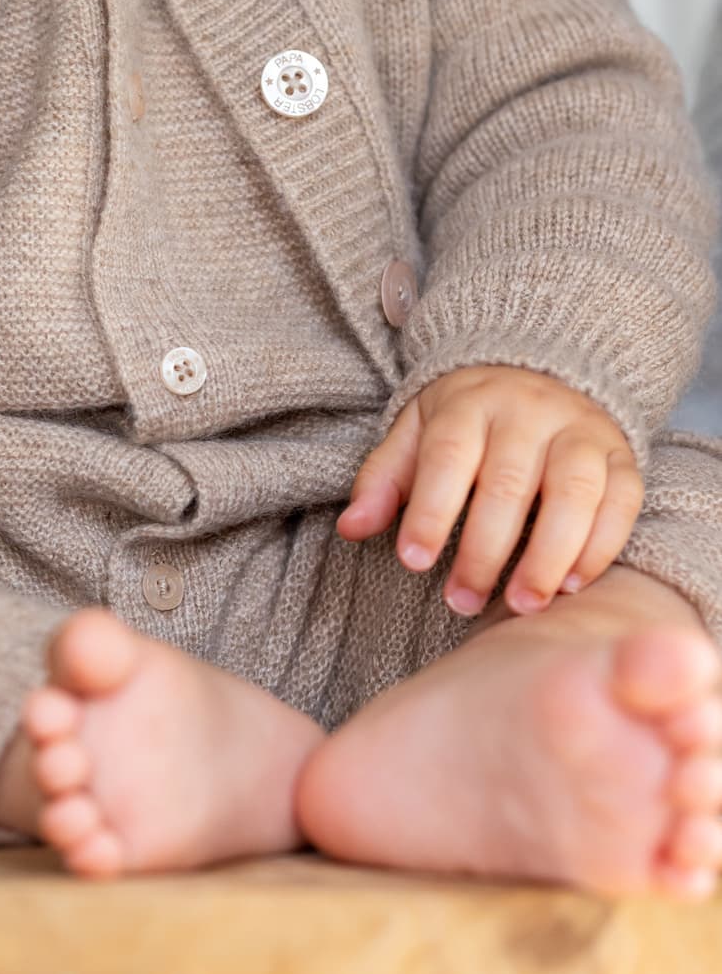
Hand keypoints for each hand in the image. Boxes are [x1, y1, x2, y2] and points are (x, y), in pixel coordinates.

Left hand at [336, 365, 643, 616]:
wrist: (541, 369)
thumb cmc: (468, 419)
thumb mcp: (416, 433)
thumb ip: (384, 479)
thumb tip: (350, 528)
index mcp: (469, 404)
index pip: (447, 457)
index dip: (430, 511)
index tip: (413, 562)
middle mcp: (529, 412)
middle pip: (508, 483)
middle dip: (484, 550)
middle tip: (461, 601)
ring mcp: (581, 431)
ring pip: (572, 493)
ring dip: (548, 556)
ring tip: (522, 604)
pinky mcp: (622, 455)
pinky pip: (621, 501)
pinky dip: (600, 546)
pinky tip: (572, 585)